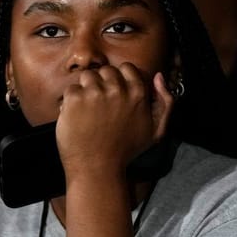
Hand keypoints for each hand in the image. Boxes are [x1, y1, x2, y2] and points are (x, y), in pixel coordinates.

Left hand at [56, 65, 173, 184]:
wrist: (97, 169)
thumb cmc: (126, 151)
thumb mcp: (156, 131)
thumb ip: (166, 102)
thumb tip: (159, 76)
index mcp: (137, 93)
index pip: (127, 68)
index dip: (119, 79)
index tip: (115, 94)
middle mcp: (117, 89)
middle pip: (106, 71)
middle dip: (102, 84)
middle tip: (100, 106)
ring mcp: (95, 92)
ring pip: (88, 77)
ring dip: (86, 90)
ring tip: (88, 111)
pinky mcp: (75, 99)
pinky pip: (71, 89)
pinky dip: (71, 102)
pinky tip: (77, 117)